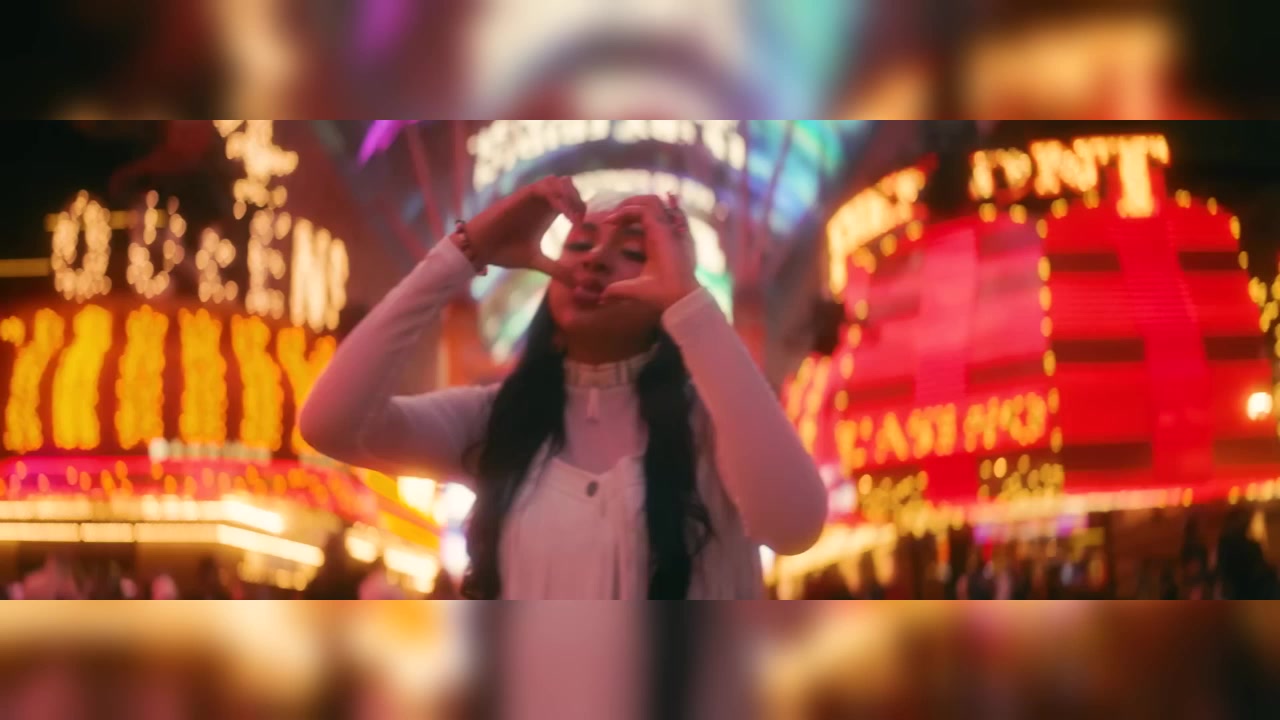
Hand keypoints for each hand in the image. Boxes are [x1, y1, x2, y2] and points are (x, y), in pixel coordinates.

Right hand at [463, 175, 584, 284]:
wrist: (479, 249)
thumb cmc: (504, 252)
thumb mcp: (535, 261)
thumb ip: (556, 269)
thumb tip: (576, 285)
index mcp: (546, 213)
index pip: (570, 199)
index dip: (580, 209)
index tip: (582, 228)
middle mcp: (540, 203)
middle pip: (567, 185)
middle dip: (577, 200)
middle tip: (579, 221)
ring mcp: (530, 198)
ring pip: (557, 181)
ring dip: (569, 195)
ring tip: (572, 217)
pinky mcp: (520, 197)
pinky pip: (542, 187)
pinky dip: (557, 197)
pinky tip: (563, 214)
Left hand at [600, 194, 700, 309]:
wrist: (674, 298)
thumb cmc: (659, 293)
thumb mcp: (632, 288)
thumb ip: (618, 289)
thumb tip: (603, 298)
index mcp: (656, 241)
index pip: (644, 217)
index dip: (627, 215)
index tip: (609, 224)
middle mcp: (662, 232)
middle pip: (649, 203)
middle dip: (628, 203)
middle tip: (611, 216)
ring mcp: (664, 229)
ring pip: (649, 201)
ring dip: (628, 203)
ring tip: (612, 215)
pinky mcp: (662, 229)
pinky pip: (644, 210)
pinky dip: (627, 211)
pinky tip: (612, 221)